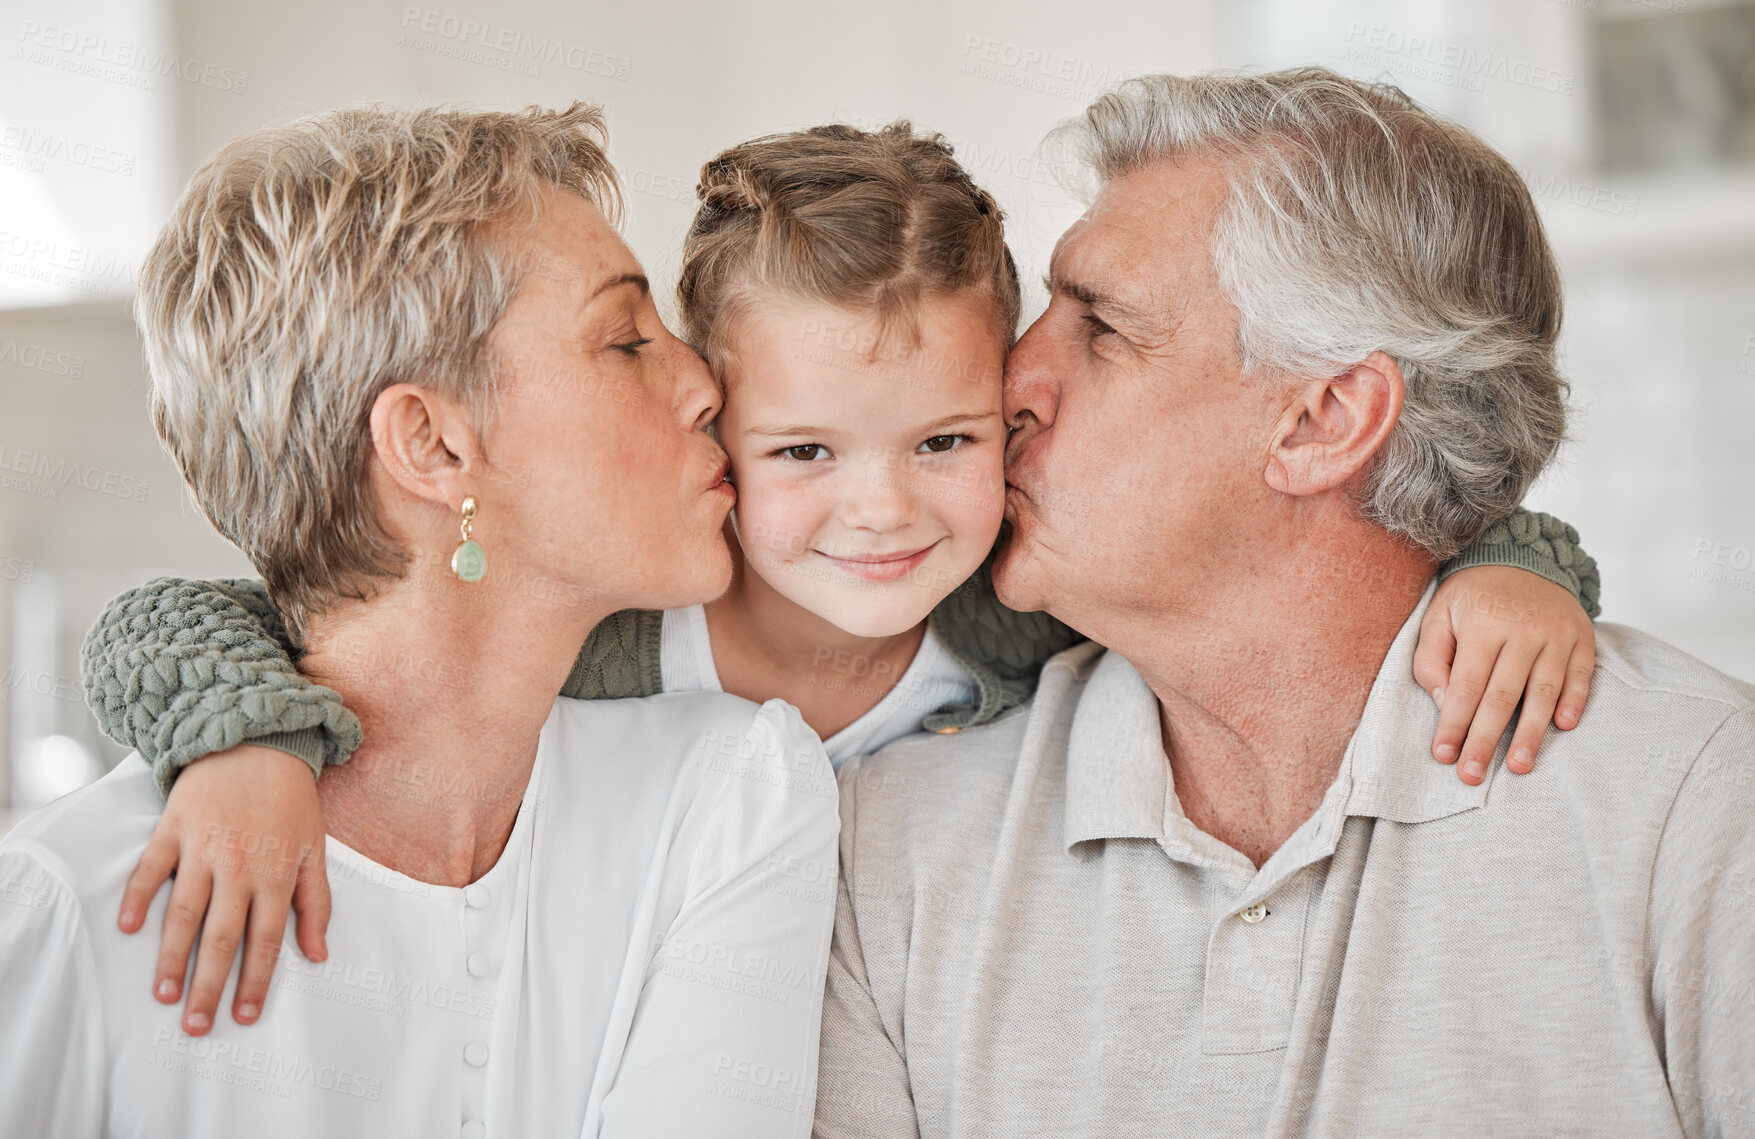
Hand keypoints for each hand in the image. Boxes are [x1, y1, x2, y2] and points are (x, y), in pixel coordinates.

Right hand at [115, 744, 329, 1034]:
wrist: (257, 741)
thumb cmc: (289, 801)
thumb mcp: (314, 849)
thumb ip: (316, 903)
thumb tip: (318, 954)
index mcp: (275, 875)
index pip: (266, 941)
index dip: (255, 981)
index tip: (243, 1016)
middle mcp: (239, 867)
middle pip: (221, 938)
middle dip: (209, 986)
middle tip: (196, 1025)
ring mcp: (204, 848)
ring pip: (184, 913)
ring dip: (172, 957)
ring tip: (164, 994)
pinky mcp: (174, 828)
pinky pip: (151, 868)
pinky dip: (138, 896)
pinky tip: (129, 928)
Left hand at [1414, 566, 1595, 784]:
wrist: (1517, 555)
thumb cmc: (1471, 597)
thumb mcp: (1437, 616)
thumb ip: (1431, 659)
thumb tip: (1443, 702)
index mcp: (1482, 625)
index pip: (1466, 686)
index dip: (1454, 723)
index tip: (1443, 755)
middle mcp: (1522, 630)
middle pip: (1503, 696)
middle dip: (1486, 740)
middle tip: (1472, 776)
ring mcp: (1556, 633)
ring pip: (1544, 691)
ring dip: (1532, 733)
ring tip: (1518, 767)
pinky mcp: (1582, 635)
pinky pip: (1581, 674)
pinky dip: (1575, 701)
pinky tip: (1564, 728)